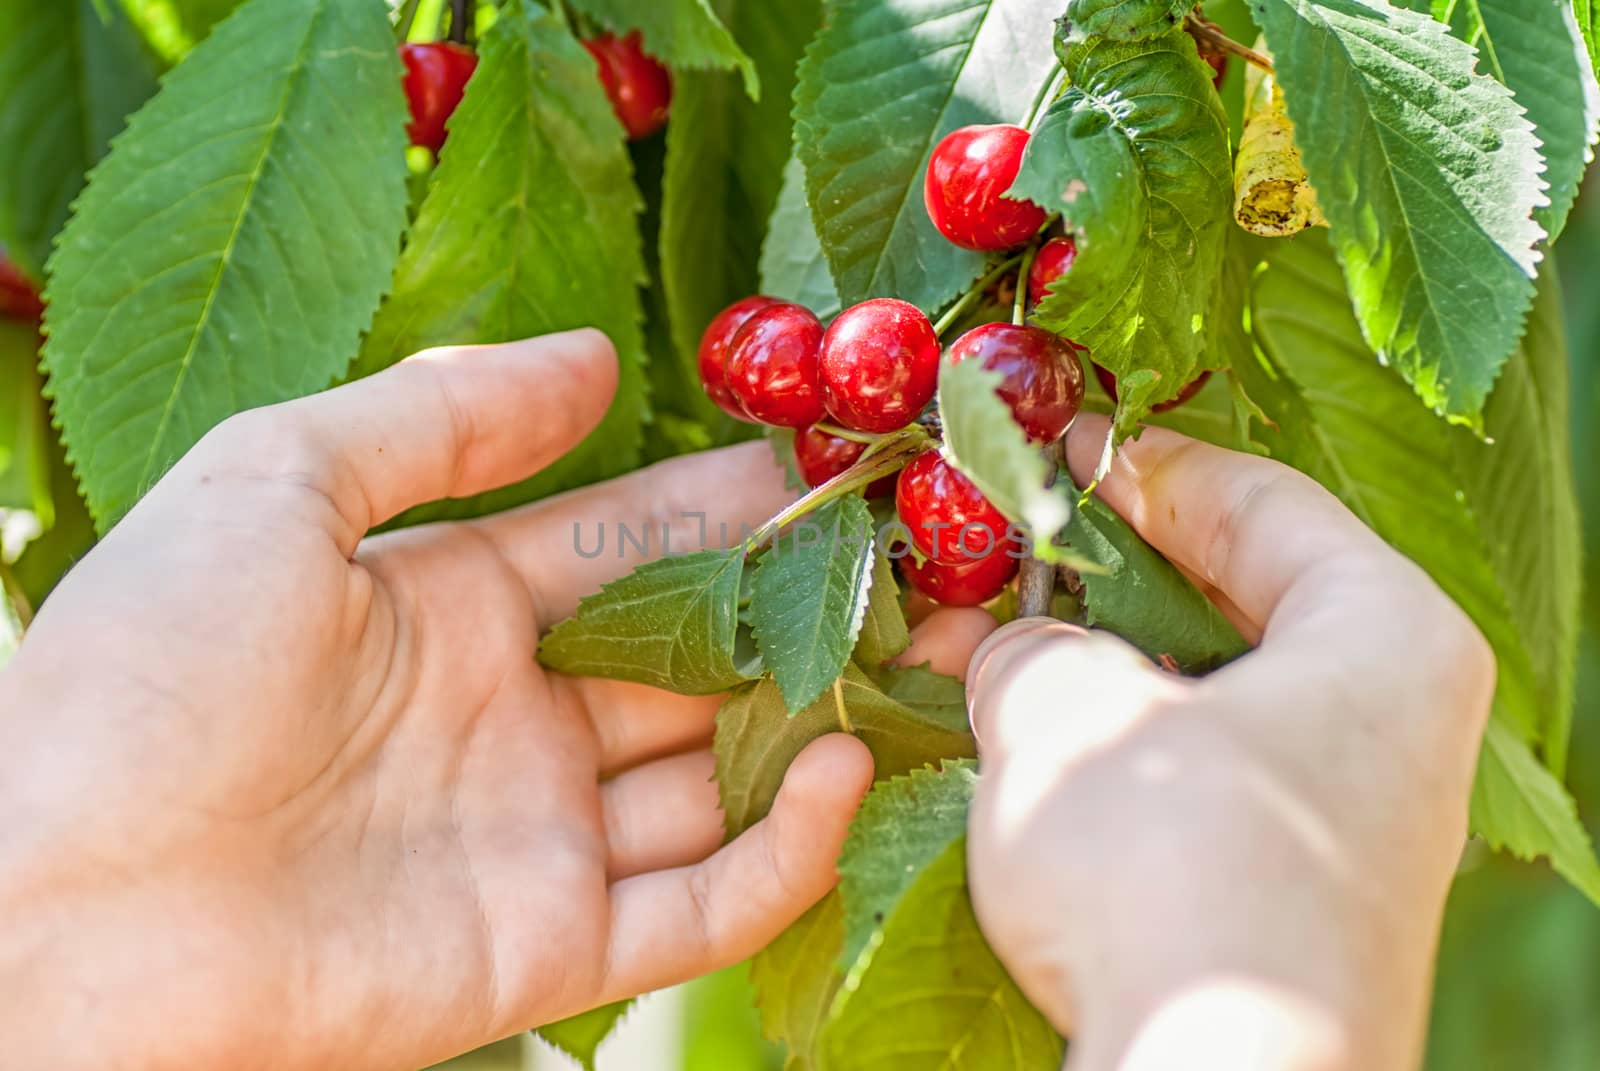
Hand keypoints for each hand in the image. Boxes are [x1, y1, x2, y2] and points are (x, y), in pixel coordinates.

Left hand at [0, 332, 874, 1070]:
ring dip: (824, 722)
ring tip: (932, 657)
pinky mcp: (547, 949)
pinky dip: (787, 851)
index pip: (635, 542)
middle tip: (931, 564)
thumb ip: (443, 421)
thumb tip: (596, 359)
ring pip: (723, 778)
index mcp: (455, 606)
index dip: (734, 505)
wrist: (49, 904)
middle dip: (810, 613)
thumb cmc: (143, 672)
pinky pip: (701, 903)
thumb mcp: (277, 483)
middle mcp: (514, 720)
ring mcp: (538, 837)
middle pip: (698, 659)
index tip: (839, 465)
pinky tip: (843, 771)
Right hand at [965, 417, 1494, 1070]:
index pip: (1257, 500)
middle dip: (1092, 581)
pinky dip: (1105, 754)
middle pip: (1227, 602)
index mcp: (1384, 634)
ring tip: (973, 654)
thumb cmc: (1166, 860)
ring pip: (1196, 700)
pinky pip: (1189, 782)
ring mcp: (1343, 818)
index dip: (1139, 465)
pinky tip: (1013, 747)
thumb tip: (1009, 651)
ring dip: (1085, 673)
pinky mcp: (1288, 896)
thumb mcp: (1064, 709)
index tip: (1051, 450)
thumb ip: (1027, 646)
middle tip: (989, 558)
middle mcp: (1387, 722)